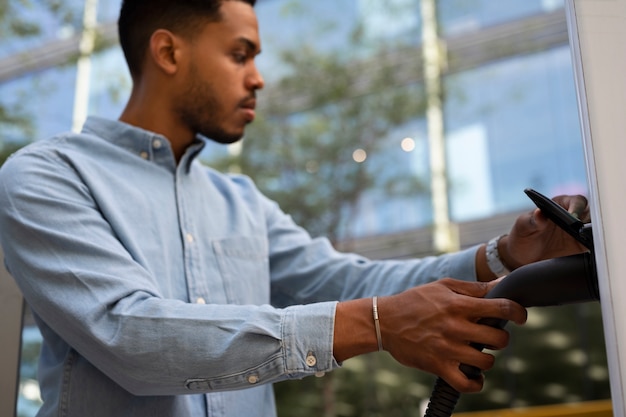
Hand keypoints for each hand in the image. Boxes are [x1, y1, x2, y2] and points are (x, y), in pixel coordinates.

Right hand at [377, 278, 526, 392]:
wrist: (384, 321)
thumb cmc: (415, 301)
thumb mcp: (443, 287)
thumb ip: (474, 287)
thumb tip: (503, 282)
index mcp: (458, 304)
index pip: (501, 307)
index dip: (518, 312)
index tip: (520, 316)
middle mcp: (455, 327)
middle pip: (499, 340)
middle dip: (501, 338)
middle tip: (490, 336)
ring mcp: (447, 349)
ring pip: (486, 362)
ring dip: (486, 359)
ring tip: (477, 352)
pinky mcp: (438, 366)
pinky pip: (467, 383)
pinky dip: (476, 382)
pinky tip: (473, 374)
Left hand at [502, 194, 589, 268]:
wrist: (523, 258)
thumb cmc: (523, 236)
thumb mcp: (522, 227)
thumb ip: (531, 220)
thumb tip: (539, 213)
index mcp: (560, 205)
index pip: (576, 201)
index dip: (577, 207)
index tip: (573, 216)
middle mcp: (574, 217)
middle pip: (591, 214)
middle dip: (590, 221)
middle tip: (582, 231)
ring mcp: (579, 233)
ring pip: (596, 230)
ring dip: (594, 234)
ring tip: (586, 242)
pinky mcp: (582, 248)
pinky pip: (594, 246)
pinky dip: (595, 248)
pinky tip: (589, 253)